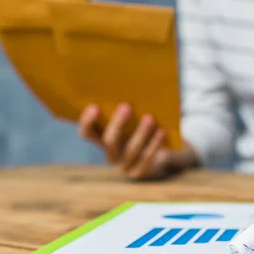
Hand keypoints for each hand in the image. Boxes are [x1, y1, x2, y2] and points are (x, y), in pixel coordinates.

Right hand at [78, 103, 196, 179]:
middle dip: (117, 124)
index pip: (87, 132)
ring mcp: (124, 165)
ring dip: (140, 133)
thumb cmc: (146, 124)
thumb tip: (130, 81)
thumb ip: (128, 104)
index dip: (87, 121)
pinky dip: (154, 144)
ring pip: (130, 151)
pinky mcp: (140, 172)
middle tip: (127, 106)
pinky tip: (161, 132)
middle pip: (108, 141)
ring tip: (149, 117)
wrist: (167, 149)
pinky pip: (146, 159)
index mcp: (102, 137)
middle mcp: (110, 153)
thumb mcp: (136, 114)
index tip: (94, 106)